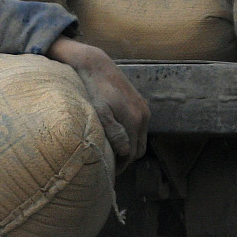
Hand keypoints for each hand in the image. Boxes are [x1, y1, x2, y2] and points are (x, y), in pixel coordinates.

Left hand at [47, 36, 148, 171]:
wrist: (97, 65)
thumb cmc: (93, 89)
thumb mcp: (99, 111)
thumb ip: (113, 132)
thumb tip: (125, 152)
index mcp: (135, 120)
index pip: (132, 152)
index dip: (121, 164)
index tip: (109, 171)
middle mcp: (143, 115)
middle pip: (139, 148)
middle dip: (127, 159)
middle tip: (112, 166)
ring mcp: (143, 109)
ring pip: (140, 137)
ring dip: (129, 147)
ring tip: (113, 154)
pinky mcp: (140, 103)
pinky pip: (139, 126)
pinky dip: (131, 136)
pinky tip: (117, 136)